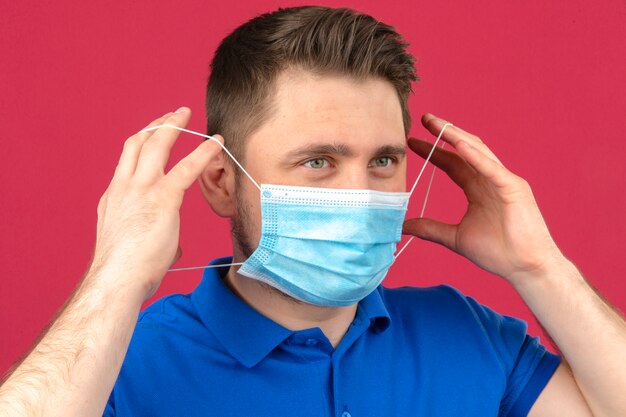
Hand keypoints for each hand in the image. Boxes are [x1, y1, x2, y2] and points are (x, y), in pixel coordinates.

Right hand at [90, 107, 222, 298]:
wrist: (116, 279)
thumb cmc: (125, 271)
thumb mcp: (133, 245)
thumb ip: (152, 237)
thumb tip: (169, 246)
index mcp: (114, 196)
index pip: (128, 161)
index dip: (143, 143)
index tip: (154, 134)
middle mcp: (123, 186)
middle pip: (138, 142)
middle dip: (156, 124)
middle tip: (172, 114)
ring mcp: (141, 189)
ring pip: (155, 143)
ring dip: (172, 124)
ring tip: (185, 113)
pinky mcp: (163, 198)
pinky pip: (187, 167)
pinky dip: (204, 152)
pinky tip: (216, 143)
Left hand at [403, 113, 564, 285]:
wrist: (525, 269)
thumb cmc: (498, 253)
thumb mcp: (455, 237)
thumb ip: (430, 228)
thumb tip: (404, 225)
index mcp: (478, 189)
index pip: (452, 163)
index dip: (434, 151)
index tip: (413, 142)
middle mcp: (491, 180)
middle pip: (464, 149)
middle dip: (444, 133)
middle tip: (424, 119)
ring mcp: (504, 181)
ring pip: (478, 151)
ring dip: (457, 136)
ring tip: (437, 125)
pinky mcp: (515, 189)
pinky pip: (492, 168)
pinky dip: (476, 156)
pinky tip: (458, 144)